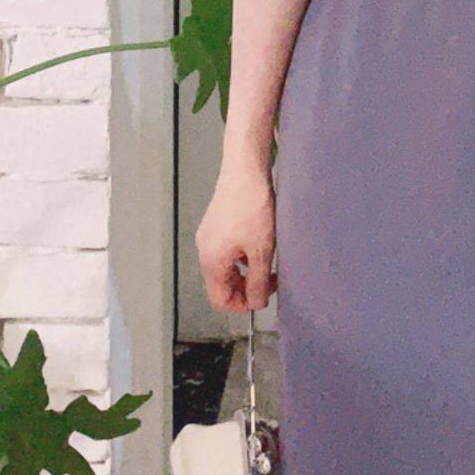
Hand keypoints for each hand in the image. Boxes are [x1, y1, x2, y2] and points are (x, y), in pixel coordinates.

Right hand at [197, 161, 277, 312]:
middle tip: (271, 280)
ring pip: (225, 267)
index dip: (242, 305)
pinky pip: (226, 251)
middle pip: (221, 285)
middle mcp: (204, 250)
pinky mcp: (215, 223)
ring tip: (268, 261)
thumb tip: (256, 303)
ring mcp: (208, 236)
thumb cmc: (251, 208)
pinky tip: (259, 244)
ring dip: (246, 271)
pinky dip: (242, 256)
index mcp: (211, 262)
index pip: (220, 300)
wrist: (245, 170)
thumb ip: (258, 282)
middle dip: (246, 288)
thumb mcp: (261, 251)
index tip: (263, 296)